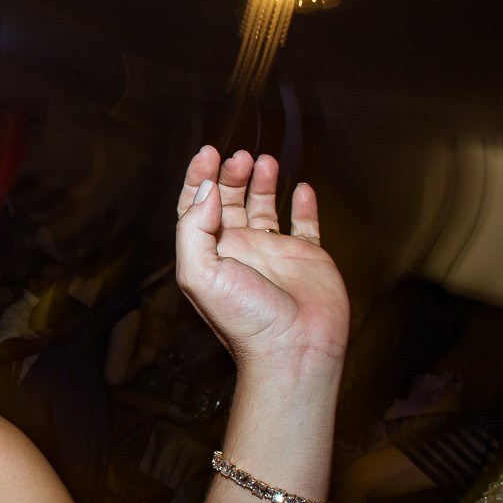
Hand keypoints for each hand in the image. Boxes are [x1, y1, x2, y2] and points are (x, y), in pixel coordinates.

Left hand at [172, 147, 348, 370]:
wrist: (293, 349)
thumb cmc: (245, 321)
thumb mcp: (200, 273)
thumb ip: (195, 228)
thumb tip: (207, 191)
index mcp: (210, 253)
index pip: (197, 207)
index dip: (199, 178)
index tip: (209, 153)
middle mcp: (239, 250)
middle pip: (229, 201)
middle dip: (231, 174)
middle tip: (239, 156)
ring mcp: (274, 254)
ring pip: (264, 208)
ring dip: (262, 182)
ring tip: (265, 161)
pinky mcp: (307, 259)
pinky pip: (306, 226)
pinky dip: (303, 205)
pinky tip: (301, 188)